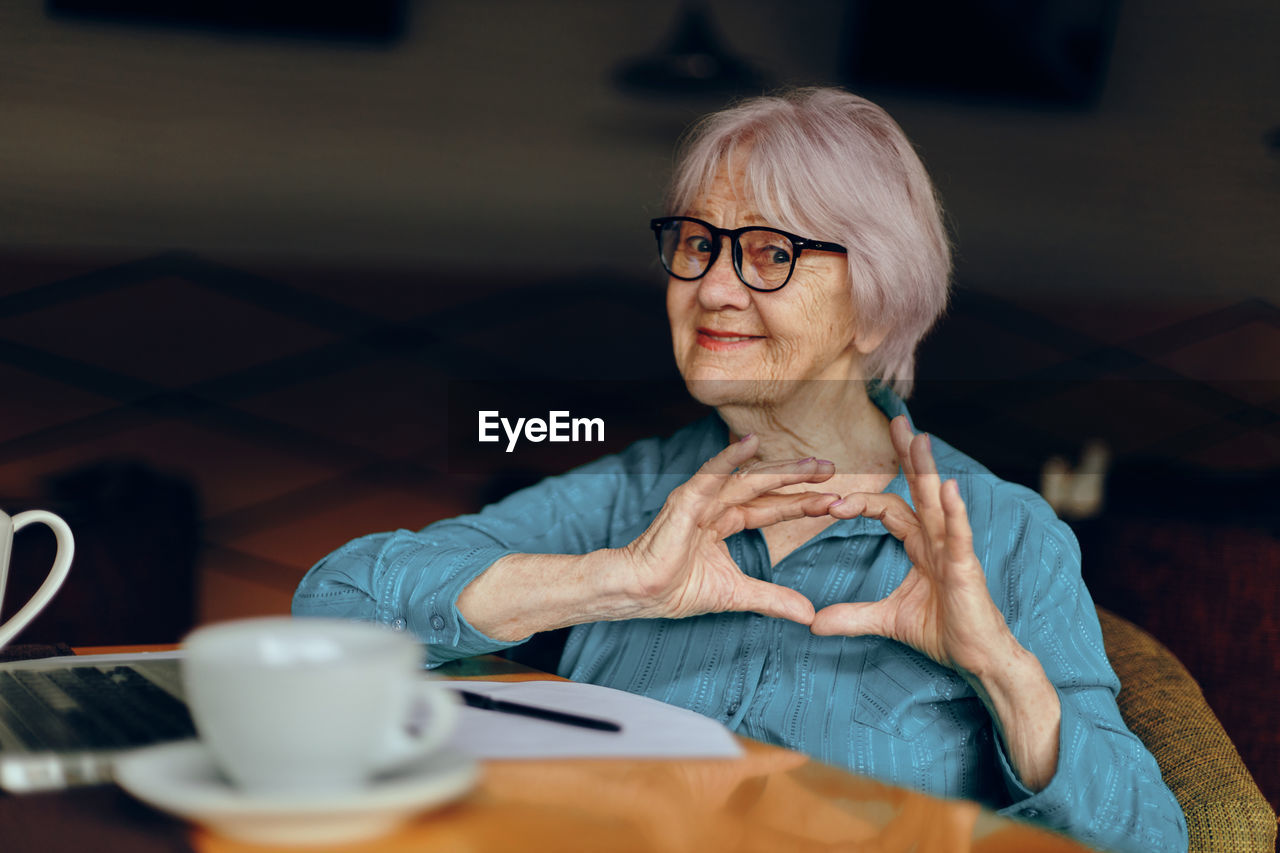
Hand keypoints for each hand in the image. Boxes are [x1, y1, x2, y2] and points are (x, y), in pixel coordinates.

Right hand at [620, 434, 839, 624]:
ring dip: (780, 471)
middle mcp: (715, 506)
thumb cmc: (676, 590)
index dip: (801, 504)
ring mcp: (701, 500)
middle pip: (765, 489)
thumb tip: (809, 615)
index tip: (833, 500)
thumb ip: (772, 599)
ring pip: (748, 480)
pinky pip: (710, 475)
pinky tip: (751, 444)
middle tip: (832, 470)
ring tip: (812, 464)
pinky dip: (730, 459)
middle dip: (799, 479)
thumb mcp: (736, 594)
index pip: (770, 509)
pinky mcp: (686, 501)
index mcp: (725, 522)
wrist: (640, 594)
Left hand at [810, 416, 1017, 677]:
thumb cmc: (944, 632)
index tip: (830, 504)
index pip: (890, 509)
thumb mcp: (888, 621)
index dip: (861, 503)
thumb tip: (812, 623)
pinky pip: (959, 536)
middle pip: (920, 489)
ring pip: (938, 502)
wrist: (978, 660)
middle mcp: (938, 540)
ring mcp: (954, 551)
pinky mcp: (966, 568)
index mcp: (921, 545)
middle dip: (908, 456)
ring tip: (918, 439)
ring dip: (928, 471)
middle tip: (896, 420)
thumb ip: (852, 616)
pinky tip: (949, 489)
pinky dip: (955, 513)